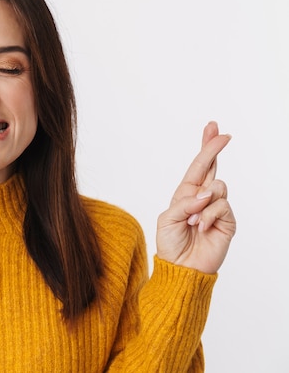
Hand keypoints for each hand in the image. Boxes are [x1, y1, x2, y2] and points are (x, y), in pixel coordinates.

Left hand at [156, 121, 235, 273]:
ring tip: (192, 221)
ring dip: (202, 203)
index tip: (213, 128)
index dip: (206, 147)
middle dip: (215, 148)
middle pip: (213, 167)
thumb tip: (206, 194)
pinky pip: (222, 206)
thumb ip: (185, 203)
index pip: (198, 166)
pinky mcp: (227, 221)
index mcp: (186, 194)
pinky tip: (201, 228)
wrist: (182, 268)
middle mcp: (202, 198)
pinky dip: (208, 216)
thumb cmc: (170, 244)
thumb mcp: (168, 219)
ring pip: (218, 187)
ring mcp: (216, 208)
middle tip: (223, 133)